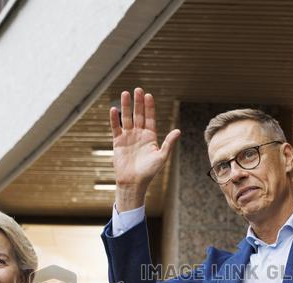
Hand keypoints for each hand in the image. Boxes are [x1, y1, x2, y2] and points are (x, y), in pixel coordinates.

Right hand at [110, 88, 179, 211]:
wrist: (133, 182)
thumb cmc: (149, 172)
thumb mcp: (161, 157)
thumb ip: (169, 143)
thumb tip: (178, 131)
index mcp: (150, 136)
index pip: (150, 118)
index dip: (149, 107)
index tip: (148, 95)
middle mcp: (139, 134)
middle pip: (138, 114)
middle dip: (138, 102)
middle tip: (137, 89)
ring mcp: (128, 137)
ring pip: (127, 118)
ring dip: (126, 106)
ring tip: (125, 94)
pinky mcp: (118, 142)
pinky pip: (116, 128)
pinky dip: (114, 119)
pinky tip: (114, 109)